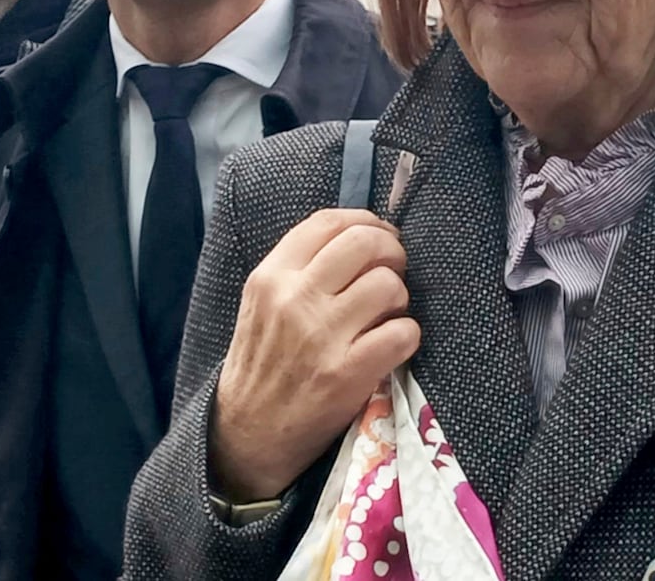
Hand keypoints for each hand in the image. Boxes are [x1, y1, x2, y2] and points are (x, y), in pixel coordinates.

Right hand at [208, 209, 420, 501]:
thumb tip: (361, 236)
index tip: (379, 234)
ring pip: (388, 285)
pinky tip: (392, 344)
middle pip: (365, 242)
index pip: (328, 222)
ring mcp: (321, 336)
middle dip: (392, 251)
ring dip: (400, 297)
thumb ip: (300, 268)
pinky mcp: (347, 373)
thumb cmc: (261, 364)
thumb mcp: (261, 304)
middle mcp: (294, 299)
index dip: (366, 221)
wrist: (247, 434)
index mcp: (270, 276)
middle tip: (395, 269)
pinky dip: (407, 335)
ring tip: (387, 313)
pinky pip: (403, 332)